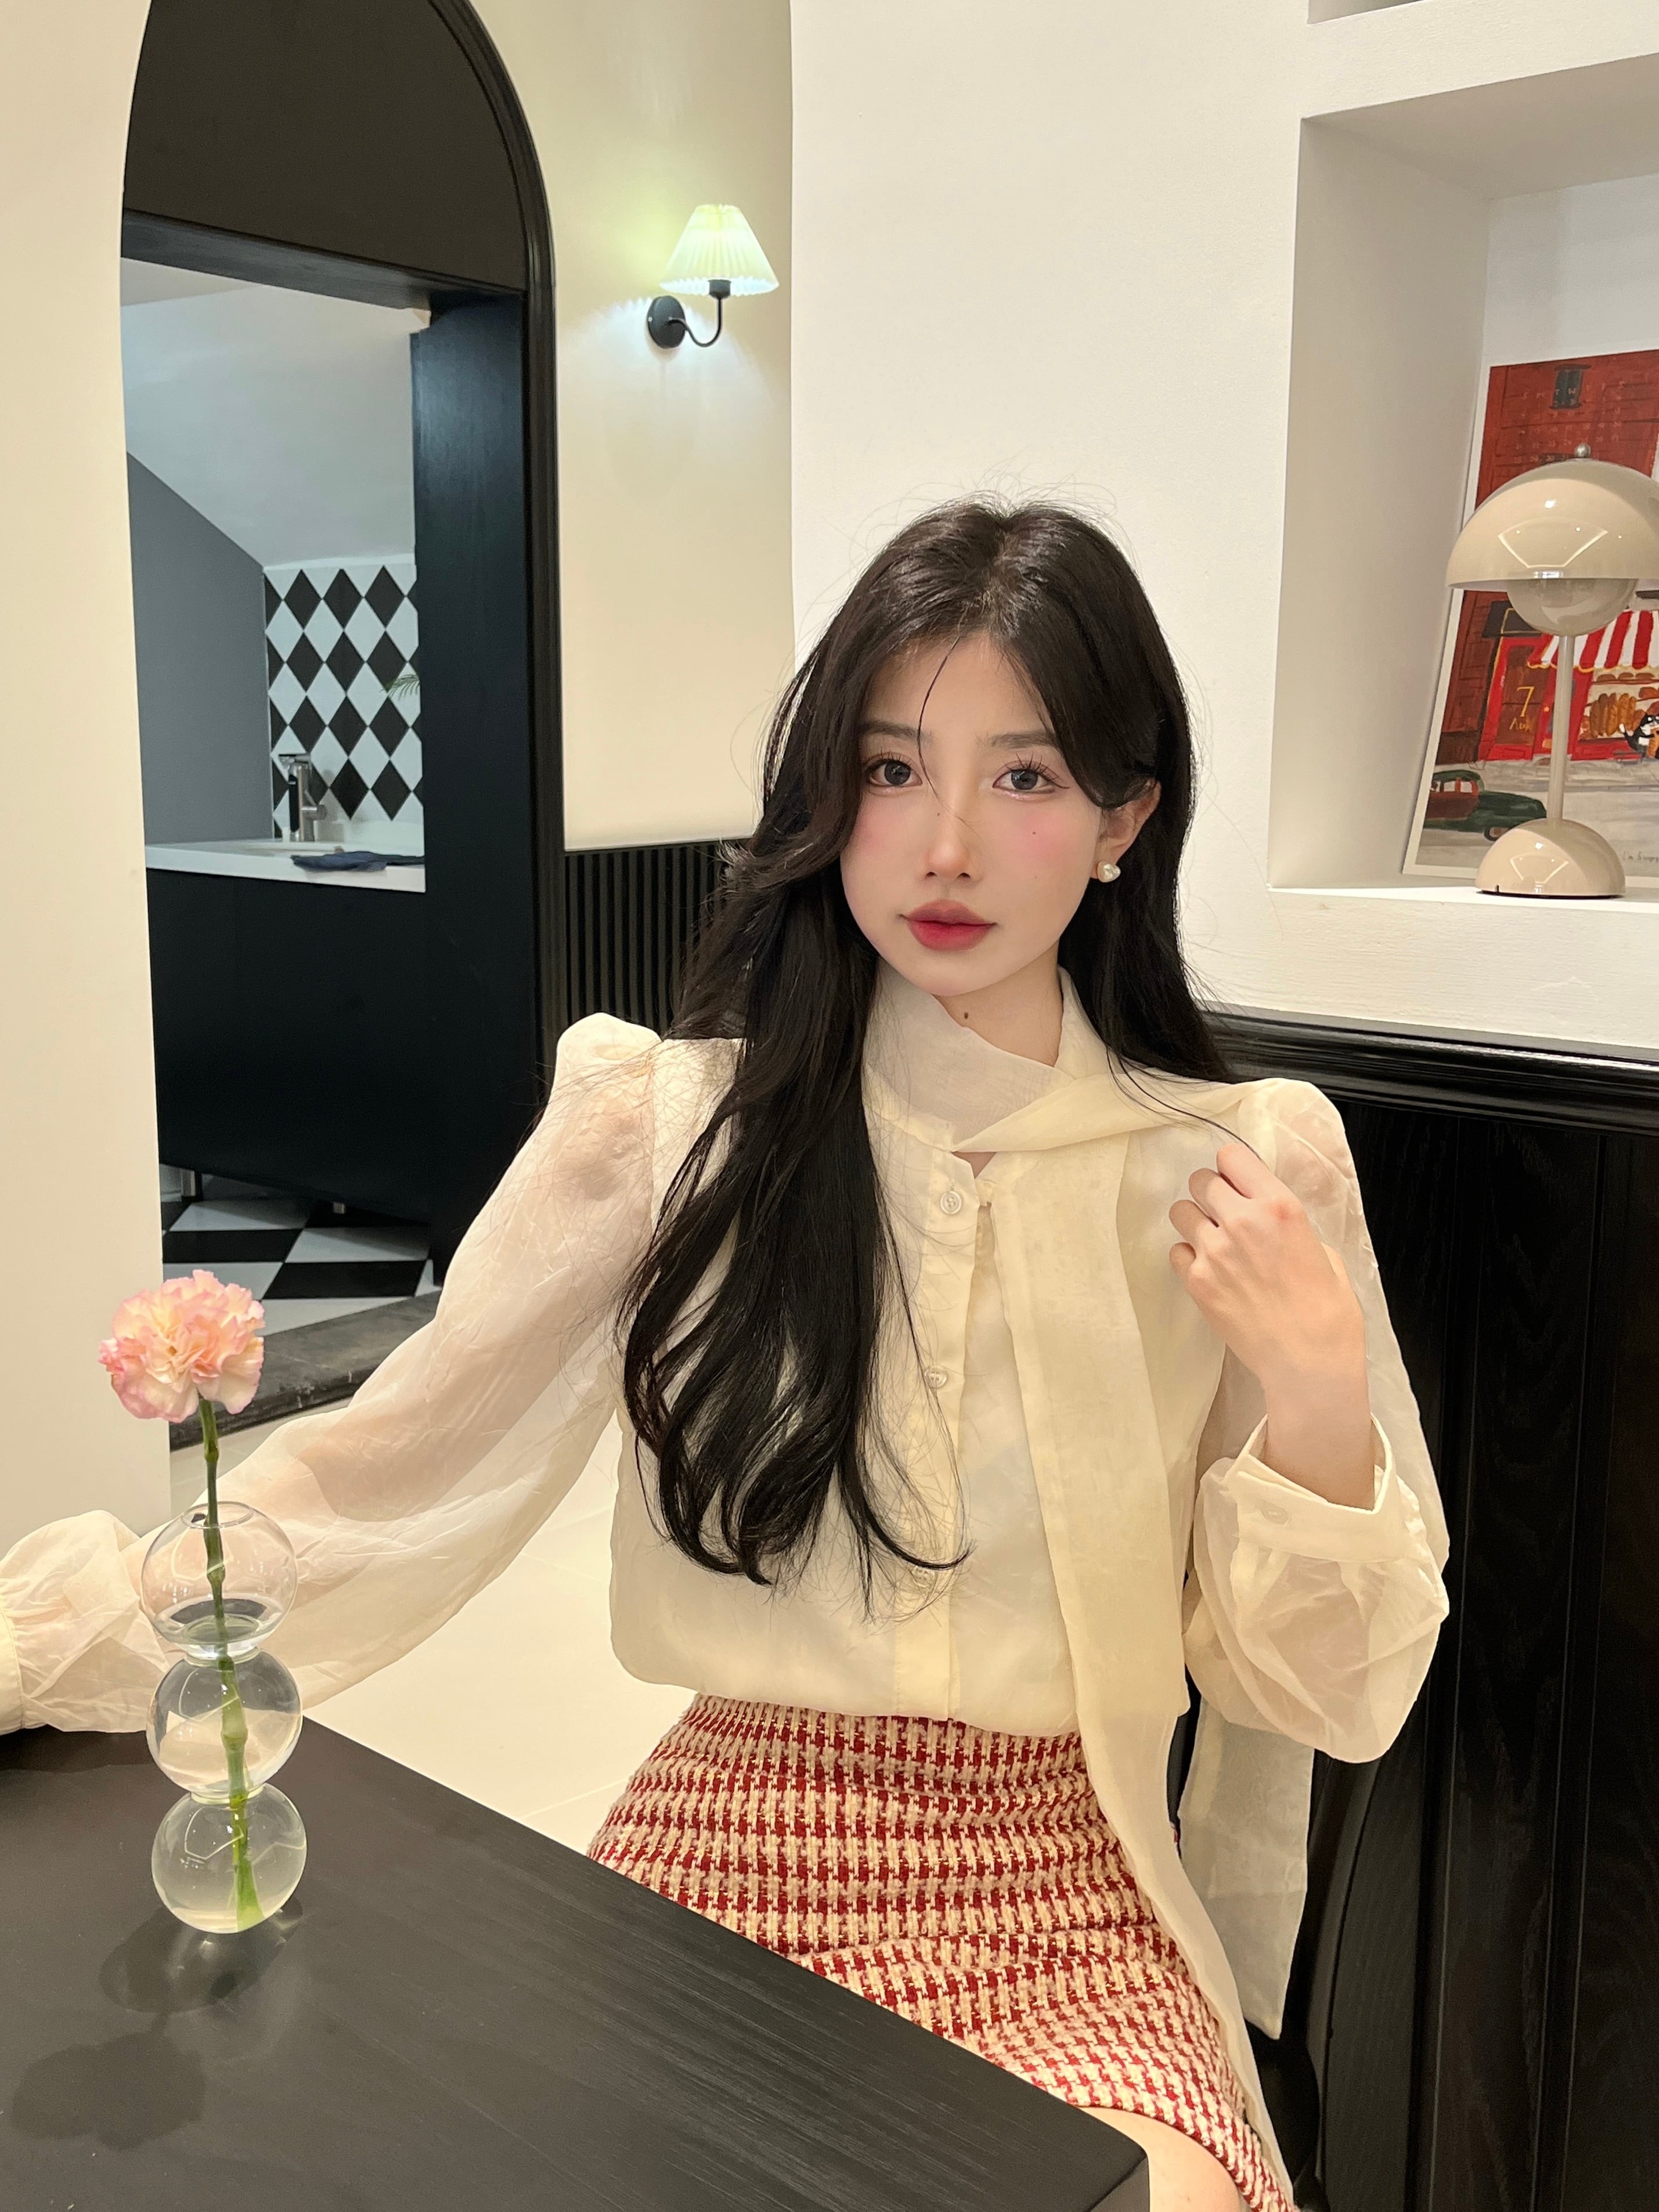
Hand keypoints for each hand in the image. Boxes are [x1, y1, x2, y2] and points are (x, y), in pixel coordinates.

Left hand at [1169, 1142, 1375, 1506]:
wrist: (1310, 1363)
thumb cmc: (1328, 1312)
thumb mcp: (1323, 1252)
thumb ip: (1288, 1226)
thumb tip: (1267, 1219)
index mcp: (1280, 1207)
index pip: (1232, 1156)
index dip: (1233, 1168)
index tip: (1238, 1182)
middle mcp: (1243, 1222)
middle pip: (1201, 1180)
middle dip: (1212, 1193)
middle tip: (1225, 1214)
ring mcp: (1214, 1252)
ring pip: (1181, 1212)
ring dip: (1196, 1221)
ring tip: (1215, 1242)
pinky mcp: (1197, 1283)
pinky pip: (1176, 1252)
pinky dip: (1189, 1257)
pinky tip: (1211, 1272)